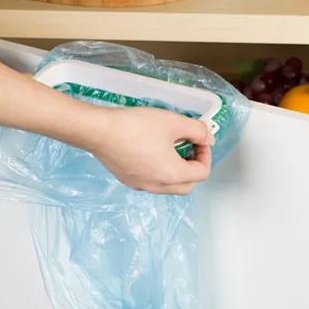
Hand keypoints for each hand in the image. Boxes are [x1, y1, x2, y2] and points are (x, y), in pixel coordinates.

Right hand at [87, 107, 214, 195]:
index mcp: (172, 175)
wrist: (99, 131)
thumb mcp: (173, 122)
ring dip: (176, 171)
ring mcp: (141, 186)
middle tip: (188, 147)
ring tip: (169, 148)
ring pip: (169, 186)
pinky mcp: (128, 181)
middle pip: (187, 185)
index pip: (202, 173)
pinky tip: (150, 151)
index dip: (205, 154)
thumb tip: (208, 139)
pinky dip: (159, 171)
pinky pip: (152, 182)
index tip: (198, 139)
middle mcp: (158, 186)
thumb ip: (197, 130)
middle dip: (193, 167)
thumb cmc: (135, 126)